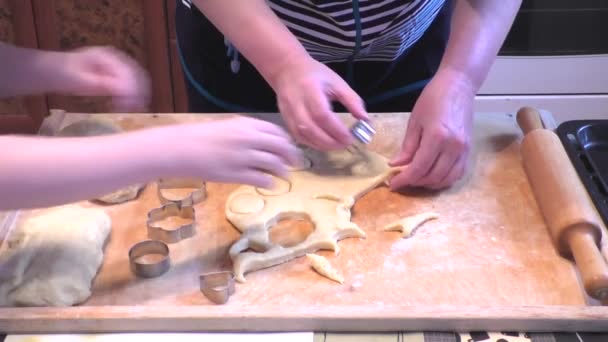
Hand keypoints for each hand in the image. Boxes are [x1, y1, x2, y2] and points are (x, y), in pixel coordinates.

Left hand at [57, 46, 149, 110]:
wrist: (52, 73)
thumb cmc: (62, 75)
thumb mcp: (80, 81)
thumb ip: (103, 84)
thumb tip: (125, 91)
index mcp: (106, 56)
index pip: (127, 73)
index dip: (132, 89)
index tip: (131, 106)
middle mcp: (115, 59)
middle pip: (137, 75)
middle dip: (139, 92)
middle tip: (137, 109)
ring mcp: (116, 66)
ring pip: (137, 80)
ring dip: (138, 95)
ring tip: (135, 109)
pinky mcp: (115, 76)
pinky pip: (130, 85)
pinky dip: (132, 96)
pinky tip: (128, 106)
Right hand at [157, 117, 300, 187]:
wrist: (181, 148)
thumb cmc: (201, 136)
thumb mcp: (228, 127)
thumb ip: (248, 133)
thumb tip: (267, 143)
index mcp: (246, 125)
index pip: (277, 131)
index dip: (287, 141)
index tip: (291, 148)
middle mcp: (248, 139)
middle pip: (280, 147)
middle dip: (291, 156)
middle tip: (296, 164)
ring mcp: (243, 157)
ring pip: (274, 164)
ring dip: (283, 171)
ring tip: (286, 176)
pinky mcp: (236, 174)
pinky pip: (261, 179)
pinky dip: (270, 182)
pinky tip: (271, 184)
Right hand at [271, 56, 367, 150]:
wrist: (287, 69)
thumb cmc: (315, 74)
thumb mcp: (337, 82)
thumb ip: (352, 100)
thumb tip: (365, 119)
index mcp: (310, 89)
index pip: (322, 114)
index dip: (336, 129)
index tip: (350, 137)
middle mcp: (296, 102)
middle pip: (310, 128)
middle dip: (329, 141)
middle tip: (344, 145)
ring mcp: (288, 112)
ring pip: (302, 135)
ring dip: (320, 145)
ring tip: (336, 146)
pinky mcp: (285, 119)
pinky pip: (297, 136)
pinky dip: (311, 143)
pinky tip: (323, 144)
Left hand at [389, 69, 474, 189]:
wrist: (458, 86)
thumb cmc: (433, 99)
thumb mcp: (414, 121)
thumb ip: (407, 147)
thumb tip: (396, 165)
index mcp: (437, 137)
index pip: (419, 168)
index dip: (404, 180)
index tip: (393, 184)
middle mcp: (453, 147)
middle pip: (433, 177)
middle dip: (415, 182)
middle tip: (402, 179)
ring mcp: (464, 150)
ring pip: (446, 179)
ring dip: (429, 183)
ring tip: (416, 178)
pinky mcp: (469, 150)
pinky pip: (458, 173)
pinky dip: (444, 179)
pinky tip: (432, 175)